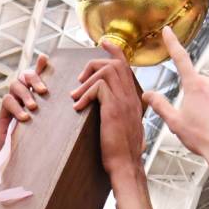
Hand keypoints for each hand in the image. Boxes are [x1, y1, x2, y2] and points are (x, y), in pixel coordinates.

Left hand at [0, 54, 50, 153]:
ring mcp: (26, 85)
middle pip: (16, 87)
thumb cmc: (19, 136)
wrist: (28, 131)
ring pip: (26, 76)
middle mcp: (15, 93)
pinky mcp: (38, 81)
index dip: (15, 108)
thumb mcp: (9, 141)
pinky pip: (39, 70)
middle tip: (33, 106)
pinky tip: (44, 58)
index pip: (7, 101)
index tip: (25, 118)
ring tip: (43, 91)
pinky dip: (41, 64)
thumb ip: (3, 144)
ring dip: (34, 81)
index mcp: (7, 106)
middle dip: (24, 95)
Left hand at [71, 40, 146, 178]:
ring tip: (76, 95)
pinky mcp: (114, 109)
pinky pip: (98, 87)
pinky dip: (85, 94)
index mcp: (132, 99)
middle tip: (80, 79)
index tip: (103, 42)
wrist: (125, 166)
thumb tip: (102, 104)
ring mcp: (124, 102)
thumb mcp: (120, 126)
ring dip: (87, 79)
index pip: (126, 66)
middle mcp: (131, 97)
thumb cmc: (120, 151)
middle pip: (116, 63)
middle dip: (94, 64)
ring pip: (107, 71)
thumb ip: (115, 111)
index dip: (114, 51)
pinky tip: (78, 107)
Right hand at [141, 28, 208, 161]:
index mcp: (194, 85)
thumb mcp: (174, 122)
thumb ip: (160, 105)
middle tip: (191, 117)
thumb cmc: (201, 138)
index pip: (180, 58)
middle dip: (191, 94)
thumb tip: (147, 94)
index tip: (168, 30)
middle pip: (195, 80)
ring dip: (206, 97)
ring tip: (207, 120)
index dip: (172, 43)